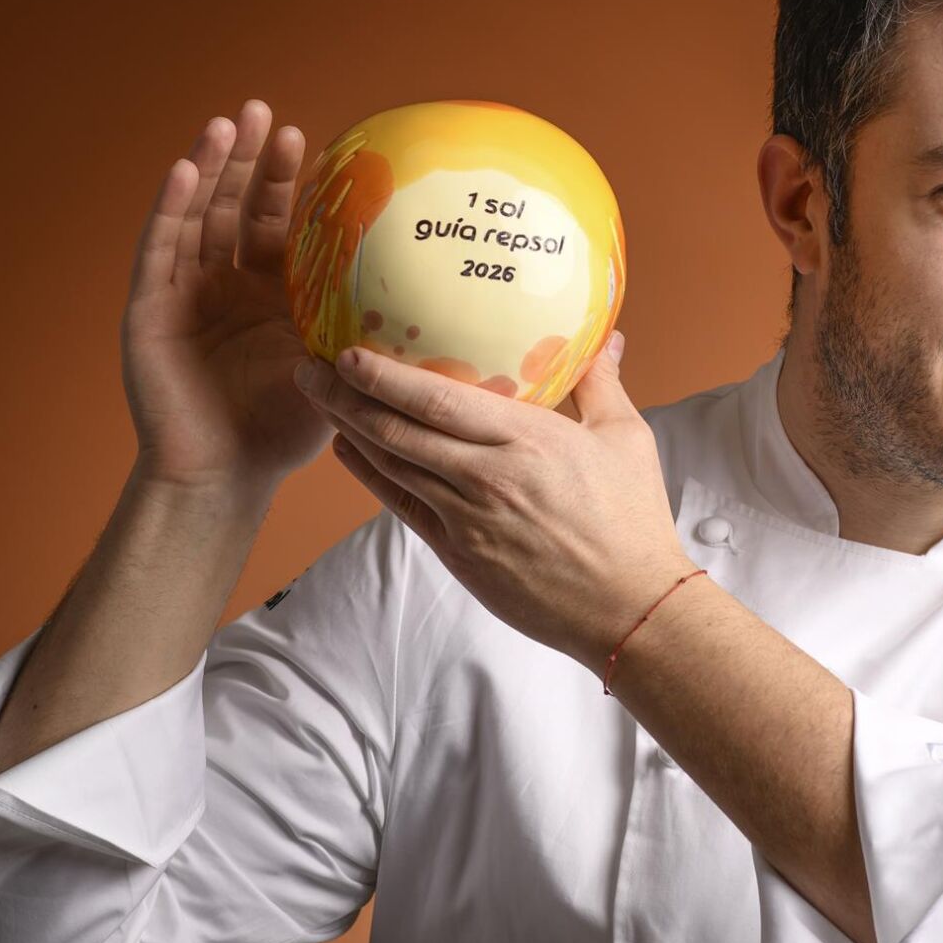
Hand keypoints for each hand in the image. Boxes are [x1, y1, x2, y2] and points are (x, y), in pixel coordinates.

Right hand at [121, 100, 327, 497]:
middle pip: (233, 206)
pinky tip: (184, 172)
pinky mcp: (149, 309)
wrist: (227, 475)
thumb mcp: (335, 365)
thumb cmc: (286, 429)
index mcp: (269, 293)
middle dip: (246, 157)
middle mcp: (224, 284)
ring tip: (225, 124)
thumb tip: (442, 300)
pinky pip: (159, 250)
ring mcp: (184, 293)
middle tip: (262, 109)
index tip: (308, 138)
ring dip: (207, 168)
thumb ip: (365, 326)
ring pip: (194, 215)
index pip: (276, 223)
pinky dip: (170, 209)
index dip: (286, 180)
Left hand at [293, 331, 694, 668]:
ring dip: (348, 431)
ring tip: (320, 400)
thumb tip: (604, 336)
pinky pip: (402, 506)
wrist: (628, 606)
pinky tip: (350, 452)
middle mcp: (486, 478)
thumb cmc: (633, 521)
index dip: (383, 376)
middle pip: (396, 430)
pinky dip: (369, 476)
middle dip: (343, 397)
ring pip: (391, 467)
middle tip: (309, 367)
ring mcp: (466, 520)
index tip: (348, 352)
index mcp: (526, 441)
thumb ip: (601, 383)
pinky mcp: (459, 554)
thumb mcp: (626, 439)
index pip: (436, 400)